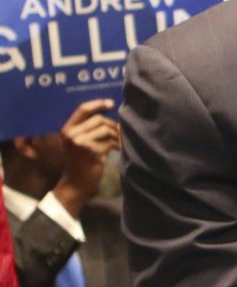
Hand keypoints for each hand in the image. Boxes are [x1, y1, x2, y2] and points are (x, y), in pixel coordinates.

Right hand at [51, 98, 120, 217]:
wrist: (76, 184)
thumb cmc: (82, 162)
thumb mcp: (80, 142)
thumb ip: (89, 127)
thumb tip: (110, 109)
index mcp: (67, 129)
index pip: (83, 109)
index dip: (98, 104)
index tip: (111, 103)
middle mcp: (70, 133)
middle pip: (99, 119)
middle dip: (113, 125)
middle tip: (120, 133)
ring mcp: (79, 141)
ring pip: (106, 129)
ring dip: (117, 135)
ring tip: (119, 142)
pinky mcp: (89, 150)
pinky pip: (109, 141)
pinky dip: (117, 145)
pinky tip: (118, 149)